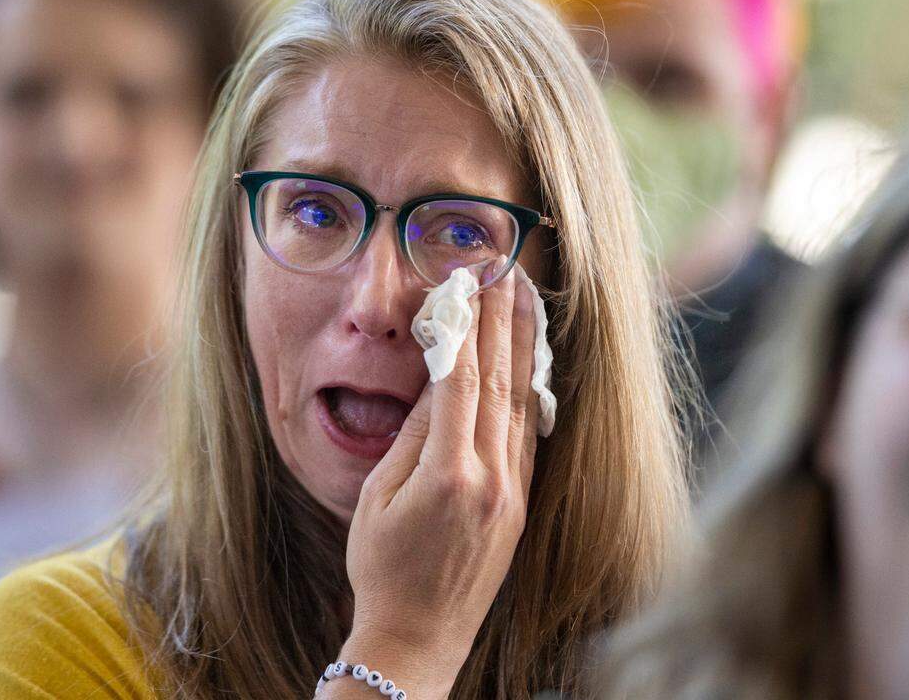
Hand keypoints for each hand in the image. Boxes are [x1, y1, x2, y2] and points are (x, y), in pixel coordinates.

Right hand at [338, 262, 538, 696]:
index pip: (463, 380)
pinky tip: (530, 360)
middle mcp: (493, 478)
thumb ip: (412, 436)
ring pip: (522, 402)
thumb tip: (439, 382)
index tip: (469, 280)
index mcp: (450, 474)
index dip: (468, 324)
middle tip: (505, 271)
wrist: (418, 637)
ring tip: (524, 300)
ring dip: (523, 346)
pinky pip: (528, 432)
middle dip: (504, 319)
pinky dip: (528, 388)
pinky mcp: (521, 502)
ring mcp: (514, 491)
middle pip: (502, 381)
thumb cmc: (383, 568)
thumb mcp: (378, 497)